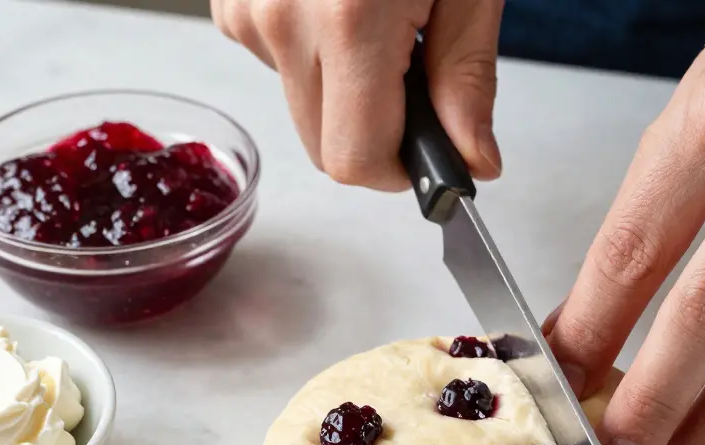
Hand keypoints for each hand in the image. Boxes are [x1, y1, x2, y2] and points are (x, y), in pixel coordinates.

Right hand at [211, 0, 504, 189]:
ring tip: (373, 15)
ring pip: (301, 108)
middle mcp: (284, 19)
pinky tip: (336, 2)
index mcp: (350, 19)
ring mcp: (247, 11)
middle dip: (374, 130)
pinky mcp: (231, 3)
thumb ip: (466, 79)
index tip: (431, 143)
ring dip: (340, 88)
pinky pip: (277, 64)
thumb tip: (473, 163)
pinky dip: (311, 50)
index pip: (358, 160)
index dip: (401, 169)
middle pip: (324, 148)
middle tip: (411, 65)